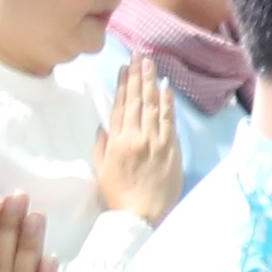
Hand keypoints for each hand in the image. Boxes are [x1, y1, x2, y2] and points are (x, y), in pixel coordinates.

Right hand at [89, 64, 186, 225]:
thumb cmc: (117, 195)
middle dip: (138, 75)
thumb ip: (101, 145)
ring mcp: (156, 142)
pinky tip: (166, 87)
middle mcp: (137, 137)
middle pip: (137, 100)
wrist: (141, 216)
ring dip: (152, 82)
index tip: (124, 66)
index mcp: (117, 141)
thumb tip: (104, 125)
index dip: (122, 84)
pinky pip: (169, 120)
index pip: (120, 105)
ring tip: (151, 63)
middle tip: (139, 55)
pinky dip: (168, 102)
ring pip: (153, 105)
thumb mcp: (100, 170)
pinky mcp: (171, 149)